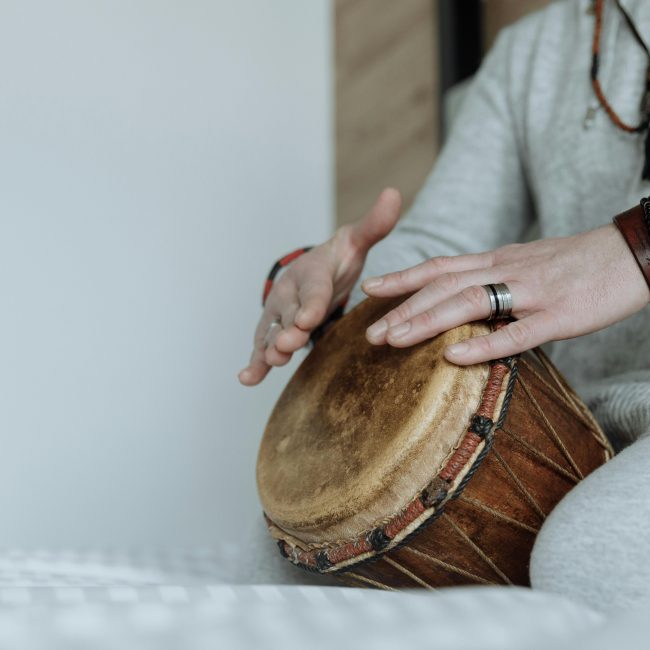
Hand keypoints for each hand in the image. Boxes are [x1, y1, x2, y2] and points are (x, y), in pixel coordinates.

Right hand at [238, 188, 401, 385]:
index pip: (313, 289)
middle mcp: (290, 293)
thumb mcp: (356, 241)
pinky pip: (263, 347)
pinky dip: (255, 363)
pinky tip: (247, 378)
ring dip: (270, 348)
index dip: (311, 303)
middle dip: (289, 330)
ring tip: (269, 363)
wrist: (314, 270)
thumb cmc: (337, 259)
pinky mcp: (274, 331)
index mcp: (311, 273)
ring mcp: (279, 314)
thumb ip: (374, 225)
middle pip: (290, 314)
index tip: (309, 318)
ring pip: (272, 332)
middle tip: (288, 344)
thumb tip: (393, 194)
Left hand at [362, 224, 649, 364]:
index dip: (403, 278)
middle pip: (444, 287)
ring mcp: (533, 292)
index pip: (441, 266)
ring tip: (394, 340)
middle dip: (403, 309)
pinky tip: (453, 358)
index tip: (370, 289)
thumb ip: (494, 277)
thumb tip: (462, 298)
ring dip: (427, 322)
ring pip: (470, 304)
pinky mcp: (561, 315)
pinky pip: (518, 332)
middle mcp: (508, 271)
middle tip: (369, 334)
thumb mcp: (527, 263)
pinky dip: (483, 345)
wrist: (634, 252)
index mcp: (499, 260)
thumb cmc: (579, 262)